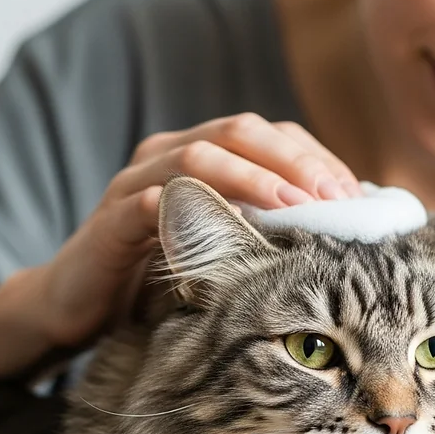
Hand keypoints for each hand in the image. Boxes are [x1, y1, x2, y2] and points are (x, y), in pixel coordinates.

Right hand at [33, 114, 359, 346]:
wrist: (78, 302)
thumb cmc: (158, 273)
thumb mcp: (220, 246)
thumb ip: (265, 228)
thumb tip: (339, 230)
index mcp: (202, 155)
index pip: (269, 136)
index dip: (314, 158)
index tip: (355, 195)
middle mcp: (169, 155)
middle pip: (240, 132)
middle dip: (294, 161)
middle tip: (337, 198)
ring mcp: (137, 183)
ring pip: (199, 156)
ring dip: (253, 178)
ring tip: (298, 208)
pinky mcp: (110, 221)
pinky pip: (148, 203)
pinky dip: (190, 207)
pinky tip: (226, 225)